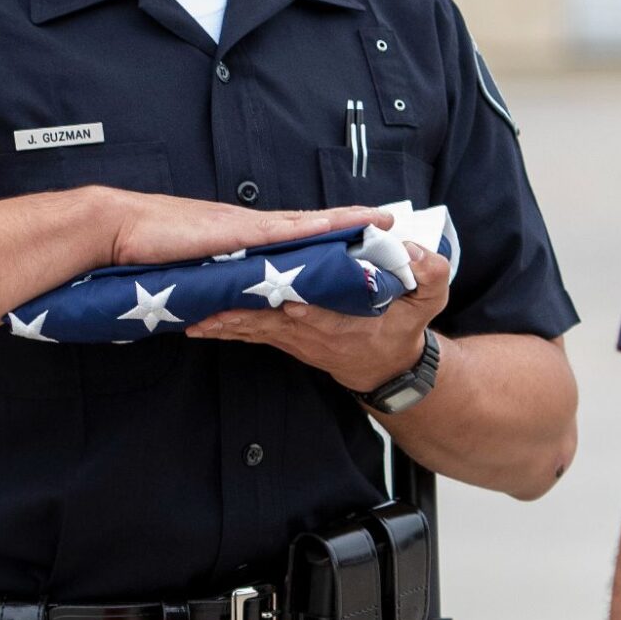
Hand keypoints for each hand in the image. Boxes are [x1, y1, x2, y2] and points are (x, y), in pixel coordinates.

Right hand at [99, 189, 388, 269]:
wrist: (116, 227)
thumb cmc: (140, 250)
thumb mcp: (183, 271)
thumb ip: (203, 282)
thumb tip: (212, 302)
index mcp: (234, 235)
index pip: (287, 231)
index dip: (320, 230)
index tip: (350, 229)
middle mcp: (244, 226)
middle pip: (306, 223)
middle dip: (345, 222)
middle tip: (384, 220)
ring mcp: (241, 226)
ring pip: (303, 223)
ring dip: (340, 223)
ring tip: (378, 221)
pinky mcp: (234, 233)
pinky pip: (283, 231)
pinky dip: (312, 229)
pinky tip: (338, 227)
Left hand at [189, 240, 450, 393]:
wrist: (388, 368)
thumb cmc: (405, 328)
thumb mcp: (430, 298)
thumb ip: (429, 273)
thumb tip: (413, 251)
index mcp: (341, 318)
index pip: (312, 307)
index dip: (291, 299)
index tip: (271, 291)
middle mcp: (310, 329)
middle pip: (269, 316)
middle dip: (239, 307)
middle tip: (208, 297)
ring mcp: (293, 336)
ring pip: (252, 326)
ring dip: (222, 320)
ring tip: (189, 313)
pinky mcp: (283, 337)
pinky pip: (249, 332)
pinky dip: (223, 328)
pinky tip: (195, 323)